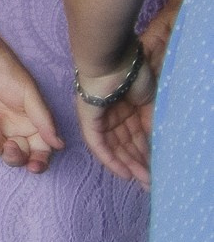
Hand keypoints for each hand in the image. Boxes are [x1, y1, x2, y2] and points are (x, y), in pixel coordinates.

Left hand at [0, 44, 63, 171]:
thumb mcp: (30, 95)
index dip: (38, 163)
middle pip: (15, 158)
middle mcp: (11, 130)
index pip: (38, 152)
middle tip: (10, 144)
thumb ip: (43, 121)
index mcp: (30, 125)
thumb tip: (59, 145)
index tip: (34, 166)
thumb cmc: (5, 71)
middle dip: (14, 156)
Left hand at [77, 49, 158, 187]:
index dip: (144, 153)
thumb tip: (154, 145)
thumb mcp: (148, 102)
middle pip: (123, 144)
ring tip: (141, 180)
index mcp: (124, 108)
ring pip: (112, 146)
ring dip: (126, 164)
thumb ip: (150, 123)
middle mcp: (109, 114)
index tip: (155, 170)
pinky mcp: (87, 117)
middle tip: (149, 182)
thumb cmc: (132, 74)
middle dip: (137, 164)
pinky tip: (123, 172)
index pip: (134, 136)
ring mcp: (97, 116)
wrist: (113, 59)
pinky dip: (109, 159)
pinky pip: (96, 143)